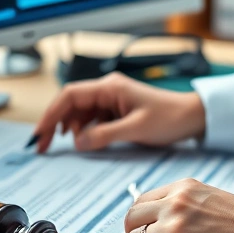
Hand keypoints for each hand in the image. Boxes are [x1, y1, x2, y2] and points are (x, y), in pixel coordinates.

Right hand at [34, 73, 206, 152]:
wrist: (193, 117)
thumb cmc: (170, 117)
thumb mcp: (136, 129)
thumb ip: (104, 135)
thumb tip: (78, 141)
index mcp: (110, 88)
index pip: (70, 96)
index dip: (51, 114)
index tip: (40, 133)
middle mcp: (108, 90)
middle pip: (71, 104)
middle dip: (55, 123)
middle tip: (42, 145)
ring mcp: (112, 100)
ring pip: (81, 112)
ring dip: (70, 128)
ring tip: (65, 145)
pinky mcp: (117, 110)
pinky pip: (93, 119)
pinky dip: (85, 130)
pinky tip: (83, 141)